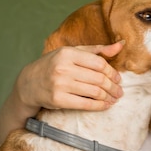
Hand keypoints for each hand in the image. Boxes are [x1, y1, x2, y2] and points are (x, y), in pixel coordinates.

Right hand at [0, 42, 123, 142]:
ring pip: (93, 92)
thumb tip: (121, 45)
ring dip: (108, 97)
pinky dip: (99, 106)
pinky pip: (85, 104)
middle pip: (98, 78)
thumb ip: (97, 50)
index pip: (98, 63)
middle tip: (119, 91)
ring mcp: (59, 85)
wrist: (29, 83)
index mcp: (68, 53)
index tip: (118, 78)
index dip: (111, 72)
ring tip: (114, 98)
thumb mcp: (72, 53)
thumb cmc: (55, 65)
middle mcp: (63, 68)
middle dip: (112, 87)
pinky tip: (105, 105)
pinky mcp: (58, 100)